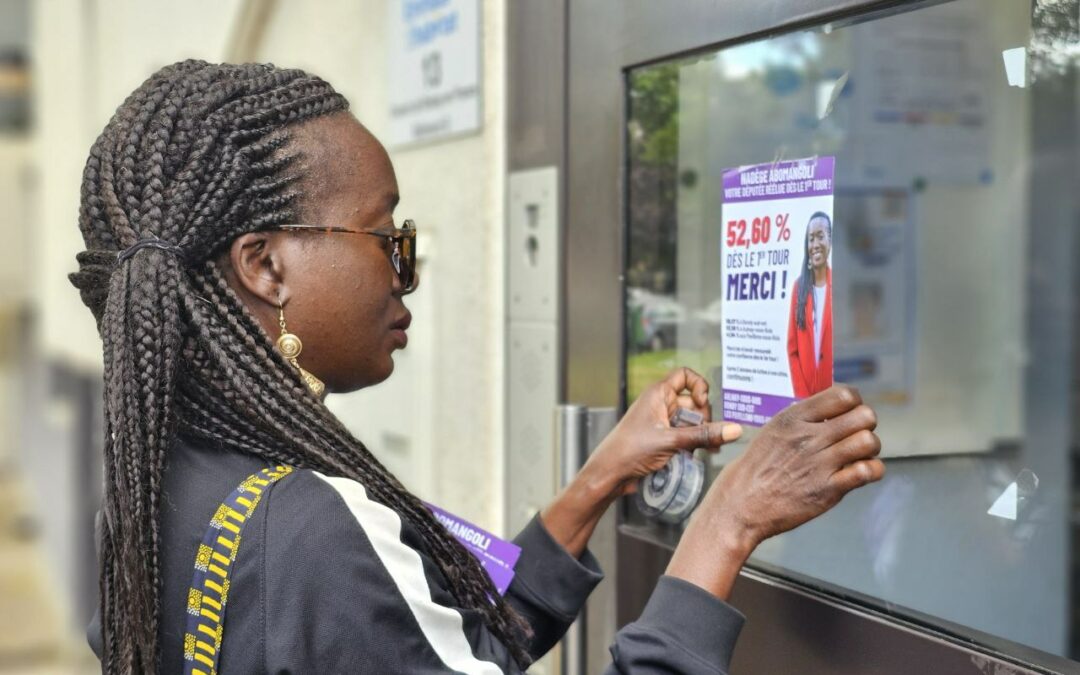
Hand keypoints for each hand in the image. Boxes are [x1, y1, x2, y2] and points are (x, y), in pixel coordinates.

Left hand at [581, 367, 742, 499]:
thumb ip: (704, 435)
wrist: (610, 474)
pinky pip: (686, 436)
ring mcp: (663, 422)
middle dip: (705, 419)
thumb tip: (734, 429)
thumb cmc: (629, 450)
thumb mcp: (672, 441)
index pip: (685, 375)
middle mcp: (661, 405)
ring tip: (708, 450)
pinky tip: (699, 456)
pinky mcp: (664, 439)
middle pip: (694, 402)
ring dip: (702, 434)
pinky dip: (694, 443)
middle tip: (708, 436)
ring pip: (692, 422)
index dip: (698, 386)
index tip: (702, 403)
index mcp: (658, 394)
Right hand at [667, 384, 882, 598]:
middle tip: (854, 435)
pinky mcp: (828, 490)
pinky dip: (871, 471)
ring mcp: (819, 464)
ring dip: (869, 448)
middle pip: (864, 416)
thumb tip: (832, 409)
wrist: (740, 506)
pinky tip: (858, 473)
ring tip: (857, 455)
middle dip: (865, 425)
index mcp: (793, 418)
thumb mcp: (772, 431)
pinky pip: (868, 471)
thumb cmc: (755, 469)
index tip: (846, 413)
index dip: (854, 403)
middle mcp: (808, 437)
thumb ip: (801, 419)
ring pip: (870, 441)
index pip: (844, 394)